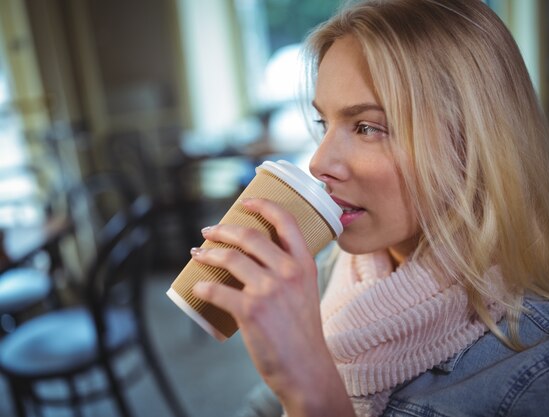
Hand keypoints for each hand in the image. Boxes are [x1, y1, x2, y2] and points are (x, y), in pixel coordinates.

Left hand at [191, 198, 354, 415]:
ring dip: (208, 254)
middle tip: (209, 231)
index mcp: (304, 263)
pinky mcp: (251, 310)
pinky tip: (197, 289)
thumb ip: (288, 271)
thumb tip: (252, 257)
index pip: (285, 220)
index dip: (263, 205)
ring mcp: (269, 289)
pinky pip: (217, 291)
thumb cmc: (302, 332)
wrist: (305, 367)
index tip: (245, 202)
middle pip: (249, 235)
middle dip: (223, 229)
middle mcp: (289, 271)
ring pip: (230, 258)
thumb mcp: (306, 292)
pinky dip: (202, 288)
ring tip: (198, 255)